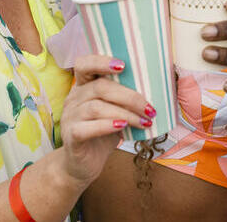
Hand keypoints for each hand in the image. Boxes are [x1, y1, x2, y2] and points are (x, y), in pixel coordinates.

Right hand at [59, 55, 152, 186]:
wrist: (83, 165)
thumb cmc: (102, 134)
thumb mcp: (114, 112)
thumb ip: (124, 100)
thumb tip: (157, 90)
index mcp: (83, 87)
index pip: (84, 64)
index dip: (102, 61)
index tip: (124, 65)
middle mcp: (73, 98)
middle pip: (100, 87)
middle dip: (130, 97)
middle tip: (150, 109)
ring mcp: (70, 117)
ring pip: (97, 107)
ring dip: (126, 113)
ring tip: (144, 122)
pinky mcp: (71, 136)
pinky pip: (87, 127)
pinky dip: (107, 125)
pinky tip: (122, 127)